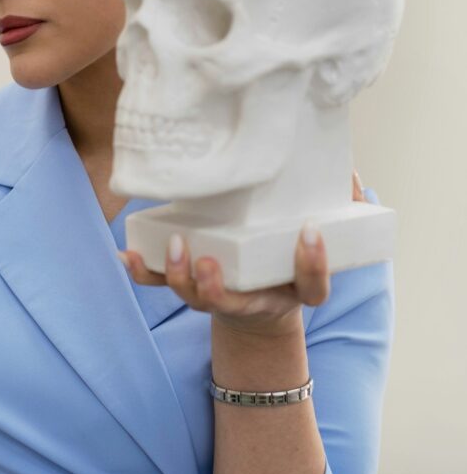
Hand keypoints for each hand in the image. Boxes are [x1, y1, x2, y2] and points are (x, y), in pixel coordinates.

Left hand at [117, 169, 373, 338]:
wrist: (264, 296)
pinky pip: (162, 284)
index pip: (312, 286)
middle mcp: (256, 299)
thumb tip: (348, 169)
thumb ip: (339, 205)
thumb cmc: (291, 254)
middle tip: (208, 260)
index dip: (312, 264)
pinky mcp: (191, 284)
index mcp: (296, 289)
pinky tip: (126, 254)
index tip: (309, 233)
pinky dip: (143, 272)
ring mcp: (220, 295)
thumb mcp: (324, 235)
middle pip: (233, 305)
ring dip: (179, 276)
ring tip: (173, 246)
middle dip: (215, 287)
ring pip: (195, 297)